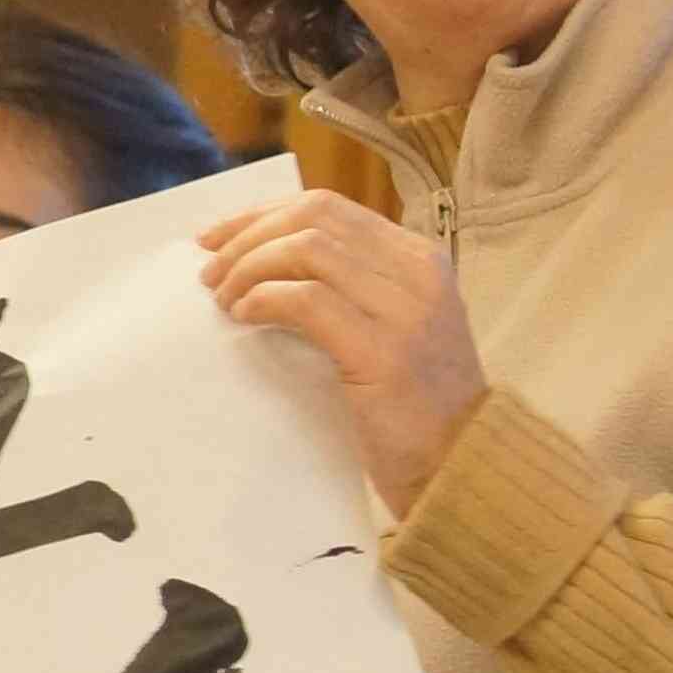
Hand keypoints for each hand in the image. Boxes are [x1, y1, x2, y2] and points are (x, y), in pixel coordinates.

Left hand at [196, 188, 487, 512]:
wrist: (462, 464)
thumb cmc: (413, 403)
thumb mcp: (392, 325)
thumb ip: (350, 287)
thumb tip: (262, 260)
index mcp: (419, 258)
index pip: (327, 208)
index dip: (262, 216)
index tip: (216, 239)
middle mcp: (419, 271)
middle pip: (312, 217)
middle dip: (246, 236)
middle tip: (209, 272)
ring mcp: (406, 309)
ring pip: (306, 249)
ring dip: (249, 267)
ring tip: (224, 299)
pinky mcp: (384, 351)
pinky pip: (306, 300)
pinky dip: (264, 299)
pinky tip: (246, 317)